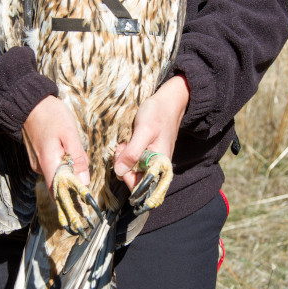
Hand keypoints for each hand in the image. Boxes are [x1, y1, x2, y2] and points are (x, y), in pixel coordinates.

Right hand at [22, 95, 89, 194]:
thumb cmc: (51, 115)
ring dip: (70, 168)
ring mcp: (37, 163)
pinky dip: (63, 161)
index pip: (59, 195)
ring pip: (59, 174)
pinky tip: (65, 146)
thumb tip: (84, 182)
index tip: (86, 196)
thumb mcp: (70, 134)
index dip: (73, 198)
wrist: (30, 102)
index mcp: (48, 164)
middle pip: (61, 185)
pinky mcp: (38, 158)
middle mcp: (40, 168)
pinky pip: (54, 166)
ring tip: (72, 148)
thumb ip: (77, 159)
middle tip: (81, 160)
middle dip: (75, 178)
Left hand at [113, 75, 188, 191]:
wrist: (167, 102)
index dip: (125, 174)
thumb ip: (133, 152)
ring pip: (130, 170)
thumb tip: (119, 171)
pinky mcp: (145, 156)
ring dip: (123, 158)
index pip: (139, 186)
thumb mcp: (144, 130)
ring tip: (126, 142)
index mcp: (160, 166)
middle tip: (123, 145)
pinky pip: (131, 161)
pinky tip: (127, 142)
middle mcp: (156, 168)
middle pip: (132, 178)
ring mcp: (150, 162)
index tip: (122, 156)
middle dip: (123, 164)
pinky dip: (125, 153)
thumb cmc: (158, 114)